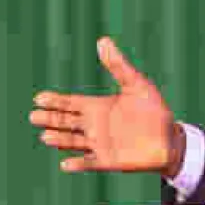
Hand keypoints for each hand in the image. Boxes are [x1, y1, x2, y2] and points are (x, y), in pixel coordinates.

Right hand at [29, 37, 184, 176]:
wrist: (170, 138)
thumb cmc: (154, 110)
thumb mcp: (137, 84)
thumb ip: (119, 65)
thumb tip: (103, 40)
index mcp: (99, 107)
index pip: (70, 103)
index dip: (55, 101)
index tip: (39, 98)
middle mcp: (95, 125)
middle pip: (65, 121)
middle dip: (50, 119)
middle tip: (34, 116)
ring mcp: (99, 144)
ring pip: (73, 142)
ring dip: (60, 140)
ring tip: (46, 136)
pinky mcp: (108, 161)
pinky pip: (89, 163)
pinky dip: (78, 163)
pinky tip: (66, 163)